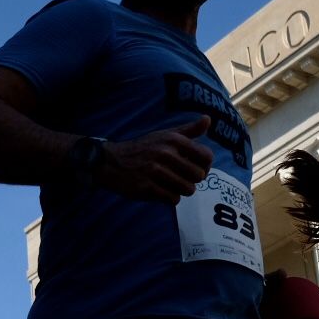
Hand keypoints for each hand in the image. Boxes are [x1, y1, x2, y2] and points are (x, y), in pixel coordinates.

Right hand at [94, 116, 212, 203]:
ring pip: (187, 189)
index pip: (206, 157)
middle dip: (192, 179)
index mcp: (173, 139)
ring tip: (171, 184)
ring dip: (181, 190)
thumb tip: (208, 119)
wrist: (111, 162)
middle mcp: (165, 153)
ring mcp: (155, 171)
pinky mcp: (147, 187)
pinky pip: (173, 199)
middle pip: (198, 176)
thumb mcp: (165, 135)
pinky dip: (169, 198)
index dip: (205, 166)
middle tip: (180, 178)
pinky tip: (161, 190)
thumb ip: (188, 130)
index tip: (196, 168)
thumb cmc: (143, 149)